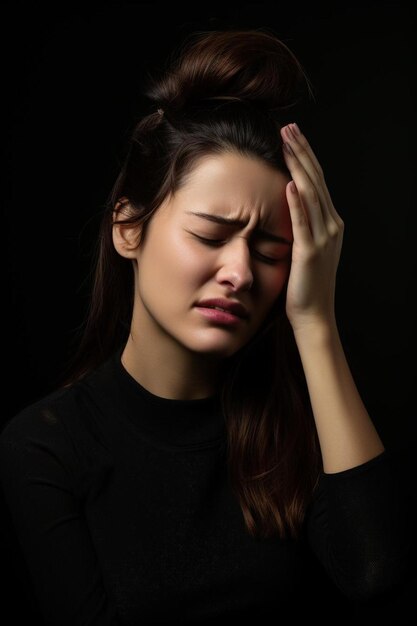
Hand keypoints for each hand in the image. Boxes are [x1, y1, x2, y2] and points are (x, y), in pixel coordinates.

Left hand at [280, 123, 343, 333]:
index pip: (316, 182)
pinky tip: (290, 184)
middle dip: (301, 152)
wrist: (315, 315)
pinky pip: (303, 223)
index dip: (305, 157)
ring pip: (311, 195)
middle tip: (288, 128)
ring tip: (287, 144)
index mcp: (330, 223)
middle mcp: (331, 226)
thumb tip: (290, 202)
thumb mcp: (307, 248)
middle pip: (315, 181)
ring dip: (298, 167)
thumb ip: (303, 225)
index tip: (292, 136)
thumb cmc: (306, 284)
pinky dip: (298, 203)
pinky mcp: (310, 252)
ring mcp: (323, 239)